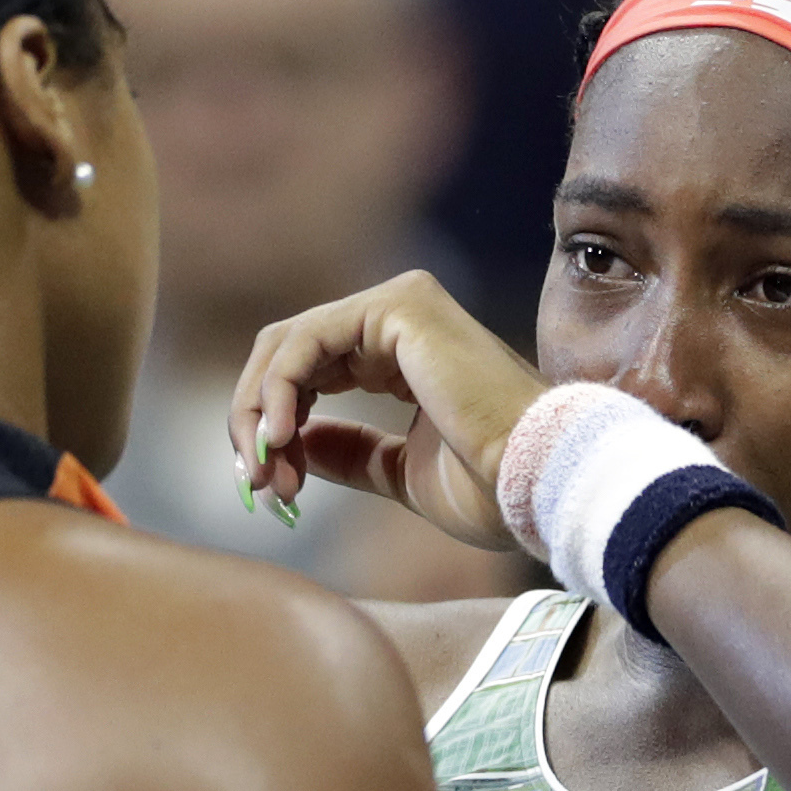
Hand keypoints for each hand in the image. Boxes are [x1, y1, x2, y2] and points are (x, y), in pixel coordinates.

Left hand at [230, 272, 548, 551]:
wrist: (535, 482)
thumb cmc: (490, 487)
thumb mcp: (399, 473)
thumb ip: (350, 453)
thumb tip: (297, 446)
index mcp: (405, 353)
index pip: (310, 372)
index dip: (274, 426)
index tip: (268, 486)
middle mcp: (399, 318)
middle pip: (288, 353)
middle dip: (257, 420)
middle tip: (256, 483)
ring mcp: (399, 304)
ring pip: (286, 345)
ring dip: (258, 412)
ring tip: (265, 473)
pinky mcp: (397, 306)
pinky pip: (303, 342)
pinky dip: (275, 392)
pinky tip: (277, 439)